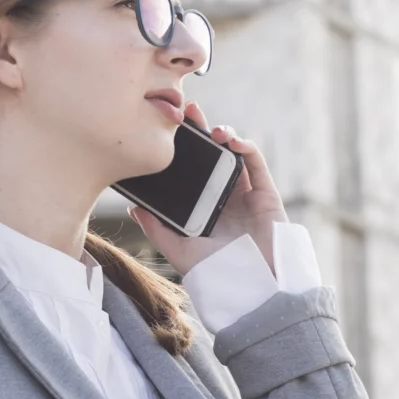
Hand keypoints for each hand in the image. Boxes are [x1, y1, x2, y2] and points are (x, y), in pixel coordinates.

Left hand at [131, 101, 285, 278]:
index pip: (192, 169)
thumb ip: (157, 229)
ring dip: (224, 134)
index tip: (168, 127)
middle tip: (188, 109)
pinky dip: (245, 146)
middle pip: (212, 155)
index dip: (182, 147)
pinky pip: (256, 163)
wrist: (253, 290)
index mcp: (205, 207)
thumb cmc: (217, 275)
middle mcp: (225, 197)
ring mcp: (247, 194)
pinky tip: (230, 141)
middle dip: (201, 130)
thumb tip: (132, 206)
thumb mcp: (178, 250)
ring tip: (210, 128)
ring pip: (235, 154)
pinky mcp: (266, 194)